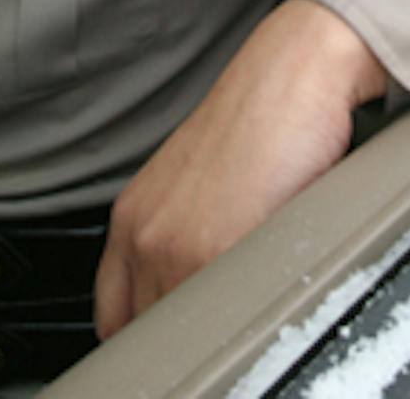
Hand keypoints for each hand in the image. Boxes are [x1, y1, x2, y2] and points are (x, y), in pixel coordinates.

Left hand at [94, 0, 387, 338]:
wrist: (295, 74)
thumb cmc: (263, 119)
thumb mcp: (201, 185)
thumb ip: (182, 239)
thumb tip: (195, 293)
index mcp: (132, 219)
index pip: (114, 313)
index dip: (146, 330)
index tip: (171, 335)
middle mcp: (143, 235)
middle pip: (143, 327)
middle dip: (178, 333)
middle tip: (216, 326)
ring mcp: (175, 247)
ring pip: (180, 331)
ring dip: (213, 329)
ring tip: (249, 309)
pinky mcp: (217, 250)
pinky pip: (219, 318)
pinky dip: (241, 320)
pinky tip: (264, 296)